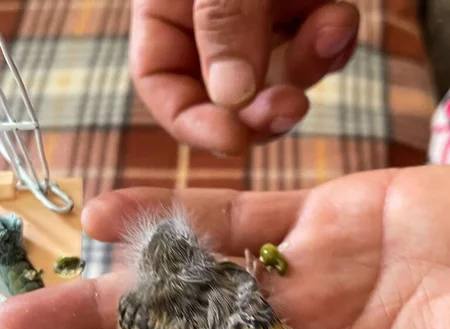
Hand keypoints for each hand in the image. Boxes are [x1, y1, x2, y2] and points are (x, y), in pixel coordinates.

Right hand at [130, 0, 358, 153]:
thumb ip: (222, 28)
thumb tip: (231, 100)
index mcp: (169, 13)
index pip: (163, 87)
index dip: (193, 124)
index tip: (232, 141)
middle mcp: (210, 26)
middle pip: (226, 100)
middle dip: (260, 112)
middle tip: (289, 108)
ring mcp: (261, 22)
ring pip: (280, 79)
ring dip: (306, 70)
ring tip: (330, 28)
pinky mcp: (304, 11)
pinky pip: (318, 48)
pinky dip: (333, 43)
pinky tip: (339, 20)